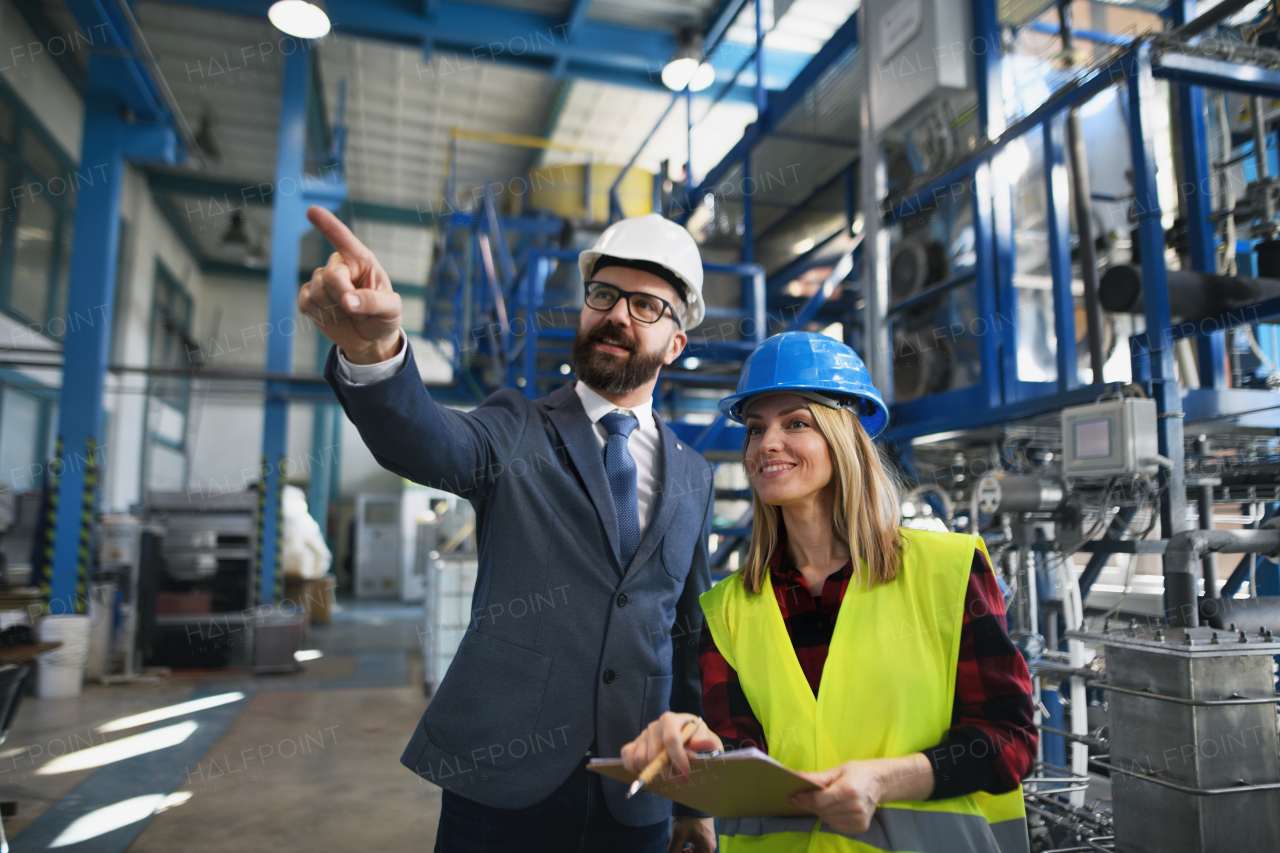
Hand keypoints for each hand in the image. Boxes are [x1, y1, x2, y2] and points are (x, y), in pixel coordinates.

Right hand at [299, 206, 402, 363]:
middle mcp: (340, 265)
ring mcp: (322, 280)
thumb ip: (373, 302)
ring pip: (317, 292)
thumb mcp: (391, 310)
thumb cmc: (384, 317)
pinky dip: (321, 315)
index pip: (343, 239)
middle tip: (356, 310)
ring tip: (349, 313)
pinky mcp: (309, 296)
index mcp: (361, 261)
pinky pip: (306, 303)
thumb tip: (348, 300)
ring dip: (334, 309)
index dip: (328, 224)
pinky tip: (333, 316)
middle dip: (342, 296)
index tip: (312, 211)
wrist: (369, 338)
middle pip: (330, 276)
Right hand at [619, 712, 721, 782]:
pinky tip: (650, 774)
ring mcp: (643, 735)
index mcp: (671, 719)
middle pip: (654, 753)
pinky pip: (627, 756)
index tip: (685, 774)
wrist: (686, 736)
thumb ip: (705, 741)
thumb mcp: (706, 738)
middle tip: (680, 780)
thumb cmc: (696, 737)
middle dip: (668, 772)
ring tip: (668, 777)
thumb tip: (703, 744)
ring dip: (654, 773)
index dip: (677, 759)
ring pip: (641, 759)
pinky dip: (634, 769)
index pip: (671, 739)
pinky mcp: (635, 744)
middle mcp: (654, 725)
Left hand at [669, 816, 715, 852]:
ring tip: (677, 849)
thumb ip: (674, 850)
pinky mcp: (705, 836)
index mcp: (707, 848)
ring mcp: (708, 841)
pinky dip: (689, 850)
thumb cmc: (688, 815)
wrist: (694, 798)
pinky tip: (681, 847)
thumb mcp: (678, 834)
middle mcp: (710, 846)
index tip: (675, 852)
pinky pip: (697, 848)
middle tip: (675, 850)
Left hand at [789, 754, 932, 835]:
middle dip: (812, 804)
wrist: (880, 782)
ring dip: (822, 812)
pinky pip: (836, 825)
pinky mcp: (861, 826)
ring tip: (828, 801)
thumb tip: (797, 776)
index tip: (793, 797)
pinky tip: (837, 808)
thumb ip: (817, 777)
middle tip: (811, 796)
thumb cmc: (857, 772)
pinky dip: (832, 818)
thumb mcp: (837, 770)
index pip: (819, 800)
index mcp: (848, 790)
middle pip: (822, 811)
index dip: (804, 800)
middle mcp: (855, 806)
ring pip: (827, 820)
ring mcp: (859, 818)